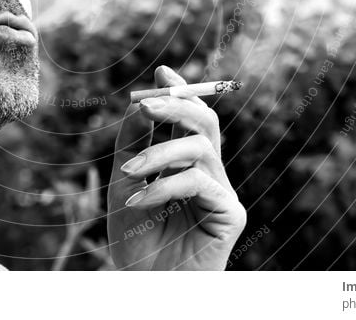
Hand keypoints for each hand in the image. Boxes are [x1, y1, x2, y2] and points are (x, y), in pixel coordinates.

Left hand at [107, 66, 245, 269]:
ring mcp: (222, 191)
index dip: (180, 91)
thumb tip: (139, 101)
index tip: (161, 71)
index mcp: (185, 162)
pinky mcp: (231, 213)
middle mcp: (208, 172)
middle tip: (144, 104)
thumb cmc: (134, 238)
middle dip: (175, 105)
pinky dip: (164, 185)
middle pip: (205, 121)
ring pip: (200, 146)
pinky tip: (139, 202)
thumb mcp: (124, 180)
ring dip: (158, 152)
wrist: (143, 285)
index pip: (190, 117)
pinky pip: (199, 181)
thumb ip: (133, 142)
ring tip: (128, 174)